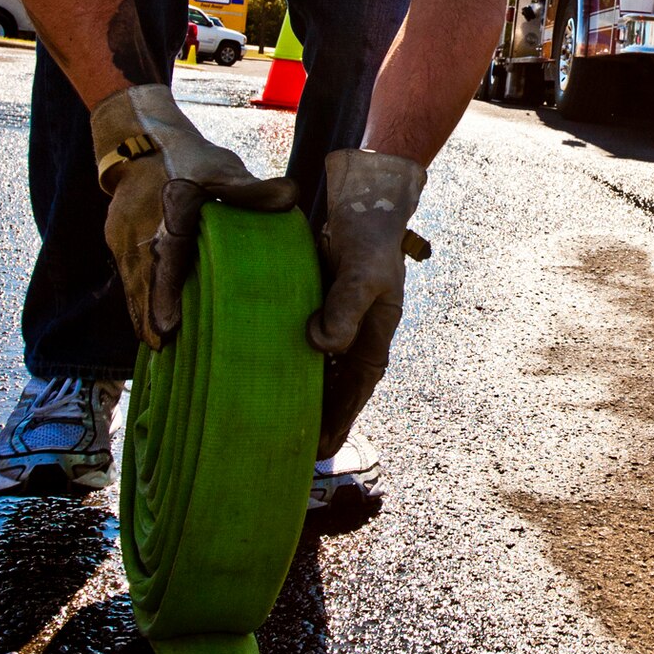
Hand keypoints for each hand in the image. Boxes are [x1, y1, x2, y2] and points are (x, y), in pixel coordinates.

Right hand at [90, 84, 296, 347]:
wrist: (136, 136)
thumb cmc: (185, 155)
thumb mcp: (220, 167)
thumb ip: (251, 189)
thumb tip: (291, 197)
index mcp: (166, 215)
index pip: (162, 263)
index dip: (162, 297)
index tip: (167, 329)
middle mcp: (138, 232)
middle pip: (142, 285)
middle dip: (152, 319)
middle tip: (168, 350)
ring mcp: (122, 238)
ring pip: (132, 284)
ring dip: (145, 311)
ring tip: (163, 344)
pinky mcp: (116, 241)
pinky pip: (128, 276)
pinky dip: (140, 297)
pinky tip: (154, 318)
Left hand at [311, 149, 427, 457]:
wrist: (363, 202)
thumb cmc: (369, 237)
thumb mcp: (361, 272)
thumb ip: (344, 307)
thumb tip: (321, 345)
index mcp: (377, 331)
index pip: (358, 385)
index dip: (343, 416)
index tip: (324, 445)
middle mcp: (360, 331)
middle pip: (343, 385)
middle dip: (327, 417)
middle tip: (302, 450)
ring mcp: (341, 319)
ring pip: (327, 368)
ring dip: (312, 394)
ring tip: (286, 425)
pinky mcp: (322, 306)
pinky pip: (311, 345)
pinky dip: (299, 364)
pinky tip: (276, 377)